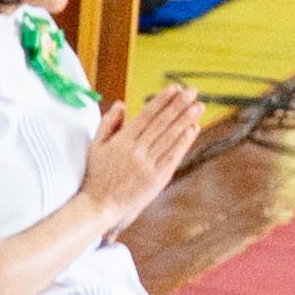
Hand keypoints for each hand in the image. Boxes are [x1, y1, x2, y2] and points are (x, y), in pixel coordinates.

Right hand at [70, 86, 200, 227]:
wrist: (99, 205)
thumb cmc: (96, 175)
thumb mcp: (95, 146)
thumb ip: (108, 123)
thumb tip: (121, 103)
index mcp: (121, 141)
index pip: (146, 115)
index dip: (162, 100)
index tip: (174, 88)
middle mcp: (136, 151)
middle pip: (161, 123)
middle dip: (178, 105)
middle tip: (192, 91)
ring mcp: (147, 165)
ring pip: (170, 137)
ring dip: (186, 120)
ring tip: (198, 106)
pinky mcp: (156, 179)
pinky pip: (173, 156)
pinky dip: (184, 142)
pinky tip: (193, 129)